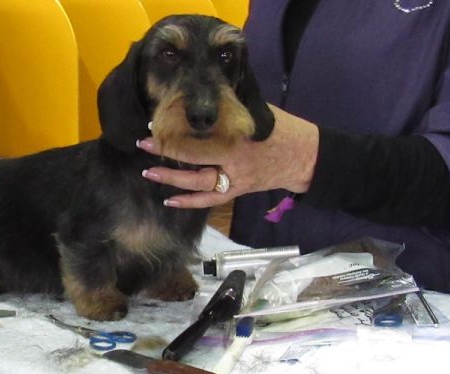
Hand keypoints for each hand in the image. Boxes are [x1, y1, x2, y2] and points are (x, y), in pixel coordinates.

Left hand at [138, 105, 318, 207]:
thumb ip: (230, 109)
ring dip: (172, 177)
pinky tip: (169, 200)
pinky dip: (189, 202)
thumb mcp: (257, 112)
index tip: (157, 122)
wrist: (305, 157)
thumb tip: (202, 96)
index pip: (201, 134)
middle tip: (144, 142)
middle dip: (167, 149)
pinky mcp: (238, 191)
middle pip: (195, 157)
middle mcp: (234, 160)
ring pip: (198, 182)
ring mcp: (236, 178)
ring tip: (148, 171)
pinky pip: (210, 200)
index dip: (177, 129)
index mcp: (238, 136)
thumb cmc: (281, 128)